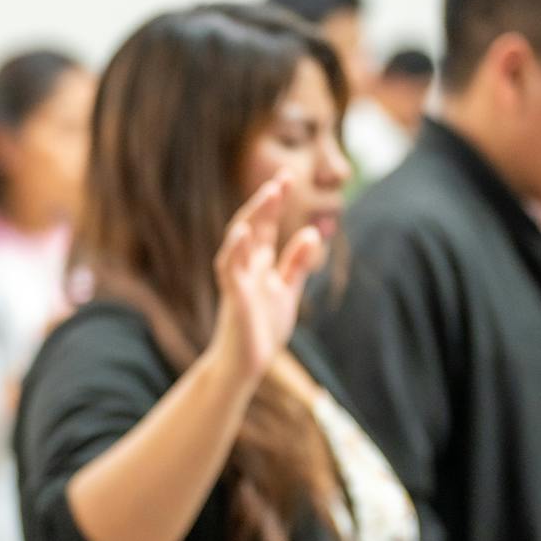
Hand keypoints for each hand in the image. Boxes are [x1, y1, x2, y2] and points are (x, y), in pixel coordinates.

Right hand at [209, 174, 323, 379]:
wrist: (244, 365)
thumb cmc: (261, 330)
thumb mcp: (286, 291)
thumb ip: (296, 264)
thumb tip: (311, 232)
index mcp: (257, 265)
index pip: (265, 227)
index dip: (275, 203)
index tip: (288, 177)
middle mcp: (245, 267)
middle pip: (254, 226)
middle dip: (267, 201)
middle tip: (284, 175)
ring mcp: (237, 279)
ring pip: (240, 240)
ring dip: (253, 216)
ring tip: (270, 193)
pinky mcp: (233, 295)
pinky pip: (229, 267)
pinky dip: (235, 247)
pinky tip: (244, 229)